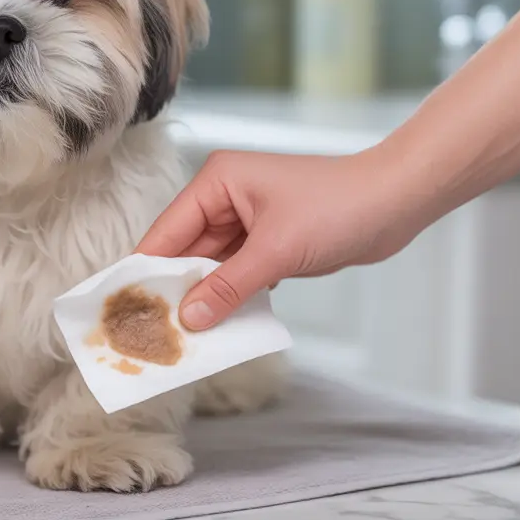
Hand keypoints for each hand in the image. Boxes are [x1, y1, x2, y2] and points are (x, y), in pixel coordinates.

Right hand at [135, 148, 424, 330]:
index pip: (167, 231)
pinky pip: (235, 273)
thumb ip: (229, 286)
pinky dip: (229, 296)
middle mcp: (224, 197)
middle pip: (185, 251)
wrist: (396, 201)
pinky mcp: (267, 241)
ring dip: (203, 298)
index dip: (146, 270)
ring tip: (181, 338)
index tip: (123, 308)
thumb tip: (188, 319)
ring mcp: (246, 220)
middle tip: (151, 333)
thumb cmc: (337, 208)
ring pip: (211, 267)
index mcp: (216, 182)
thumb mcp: (276, 251)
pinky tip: (220, 327)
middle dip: (175, 290)